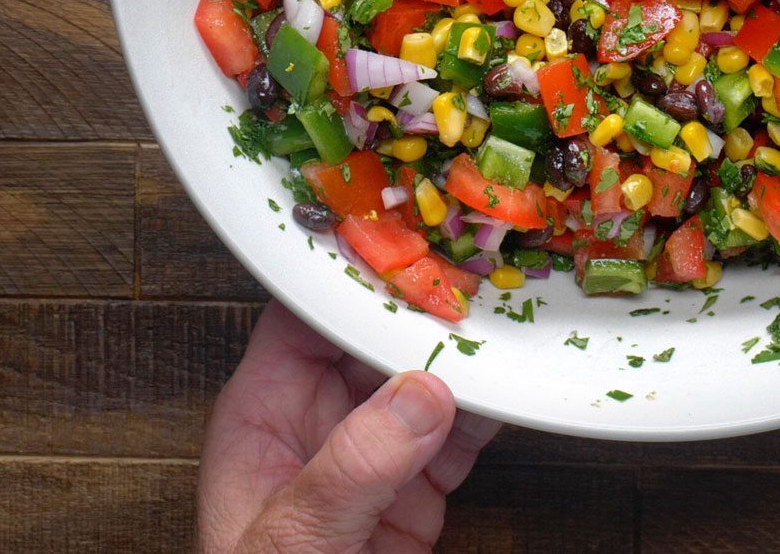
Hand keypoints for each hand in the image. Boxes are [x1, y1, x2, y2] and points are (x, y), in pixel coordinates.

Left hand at [199, 301, 499, 552]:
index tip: (411, 254)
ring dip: (470, 360)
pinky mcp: (414, 492)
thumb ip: (355, 466)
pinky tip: (515, 391)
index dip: (355, 281)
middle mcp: (318, 423)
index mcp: (264, 413)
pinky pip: (458, 434)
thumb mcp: (297, 537)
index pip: (306, 318)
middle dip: (429, 314)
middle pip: (376, 341)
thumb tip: (420, 397)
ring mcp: (370, 456)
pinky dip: (491, 412)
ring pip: (426, 382)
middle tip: (480, 282)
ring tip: (510, 326)